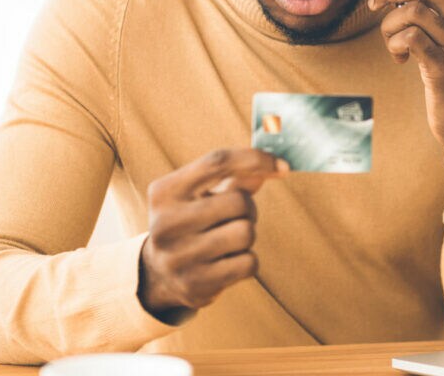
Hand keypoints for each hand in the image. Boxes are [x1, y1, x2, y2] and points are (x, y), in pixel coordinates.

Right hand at [138, 148, 288, 320]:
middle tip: (237, 217)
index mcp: (165, 192)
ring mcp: (178, 257)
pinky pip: (248, 263)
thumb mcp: (200, 195)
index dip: (255, 159)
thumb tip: (274, 167)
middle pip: (239, 202)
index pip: (217, 162)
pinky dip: (248, 260)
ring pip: (246, 233)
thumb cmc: (190, 222)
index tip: (283, 167)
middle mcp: (166, 223)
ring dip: (248, 235)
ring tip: (230, 240)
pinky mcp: (195, 284)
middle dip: (248, 208)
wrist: (160, 274)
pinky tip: (228, 262)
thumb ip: (235, 178)